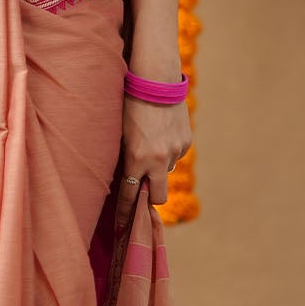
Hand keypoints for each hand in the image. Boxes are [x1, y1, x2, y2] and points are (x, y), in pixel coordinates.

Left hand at [115, 97, 191, 223]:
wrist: (155, 80)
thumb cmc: (128, 104)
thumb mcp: (119, 134)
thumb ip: (124, 159)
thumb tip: (125, 180)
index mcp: (137, 158)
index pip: (130, 195)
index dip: (126, 212)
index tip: (122, 225)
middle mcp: (158, 159)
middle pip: (158, 197)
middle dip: (150, 198)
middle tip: (142, 192)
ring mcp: (175, 150)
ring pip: (166, 172)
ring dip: (158, 167)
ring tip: (149, 146)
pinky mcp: (186, 141)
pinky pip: (175, 155)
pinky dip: (168, 151)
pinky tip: (160, 134)